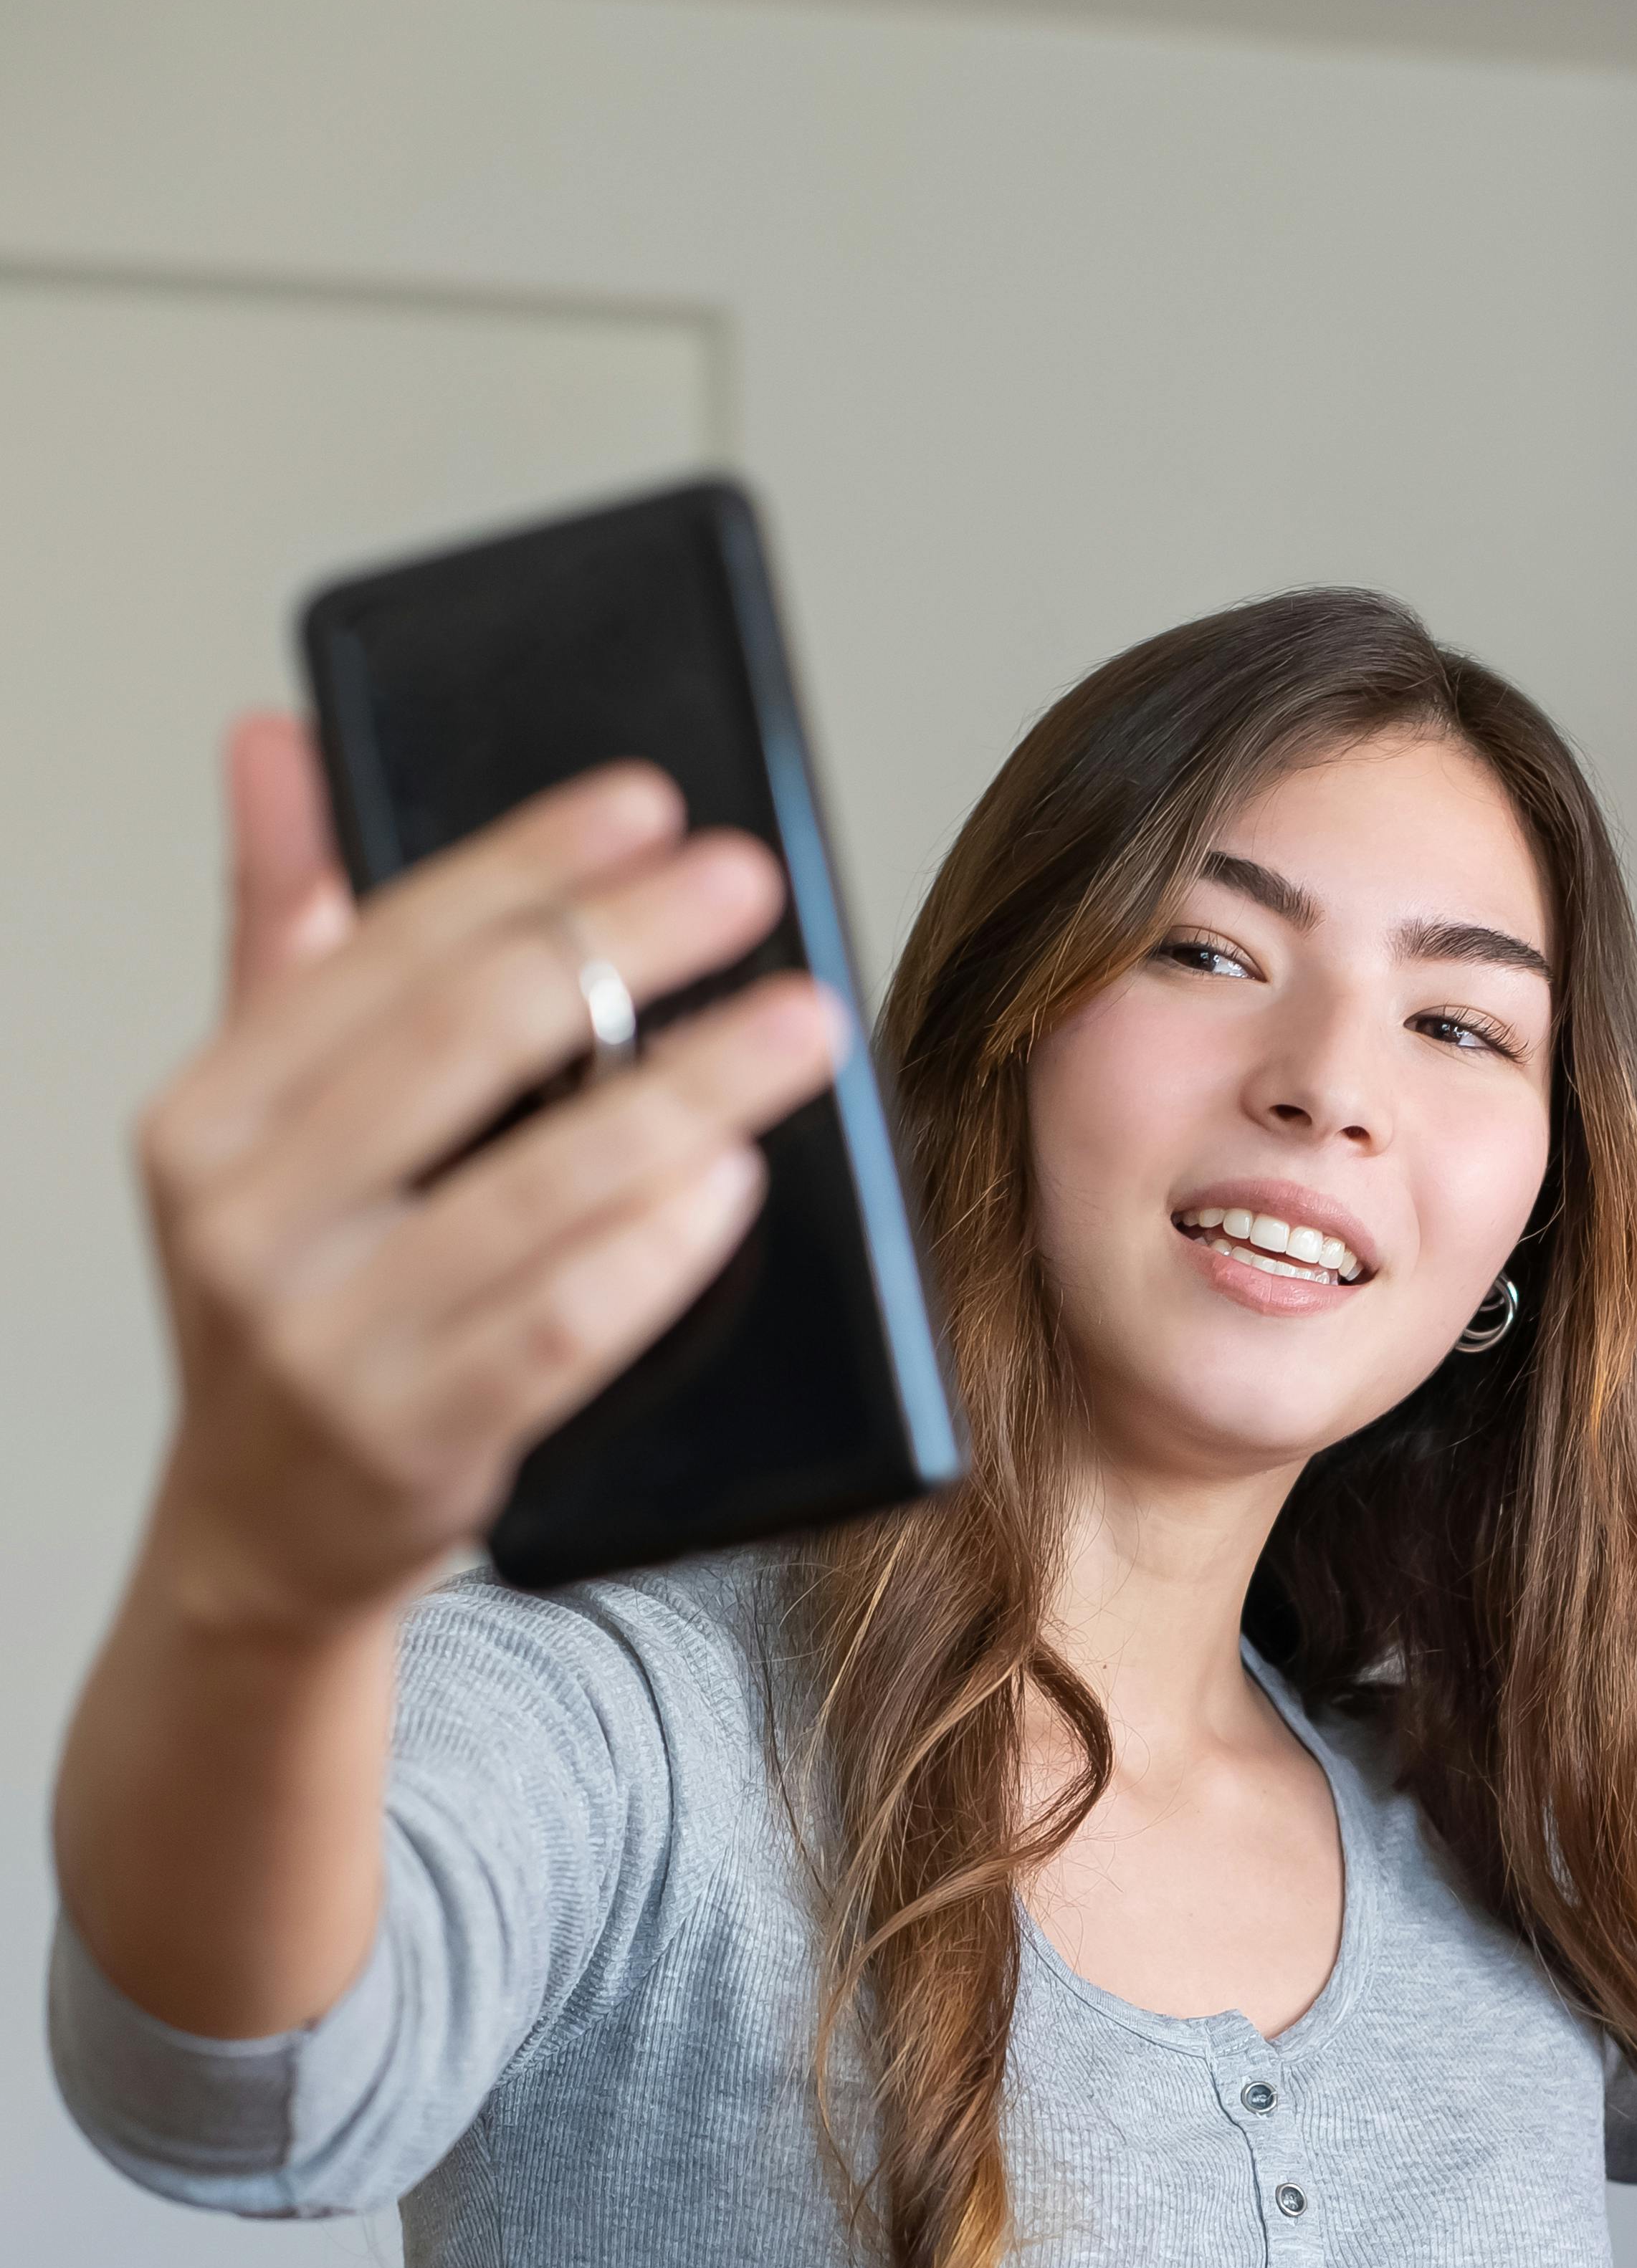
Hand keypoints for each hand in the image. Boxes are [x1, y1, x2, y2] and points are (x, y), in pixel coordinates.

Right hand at [137, 715, 839, 1636]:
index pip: (387, 946)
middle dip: (629, 947)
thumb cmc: (299, 1295)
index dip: (528, 862)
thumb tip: (277, 739)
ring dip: (691, 1092)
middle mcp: (246, 1220)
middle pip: (468, 1040)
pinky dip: (662, 1245)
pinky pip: (567, 1321)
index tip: (649, 804)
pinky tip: (735, 1178)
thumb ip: (281, 926)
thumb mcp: (259, 1116)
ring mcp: (326, 1338)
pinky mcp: (417, 1436)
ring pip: (541, 1185)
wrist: (264, 1528)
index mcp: (207, 1113)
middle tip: (751, 888)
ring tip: (797, 1027)